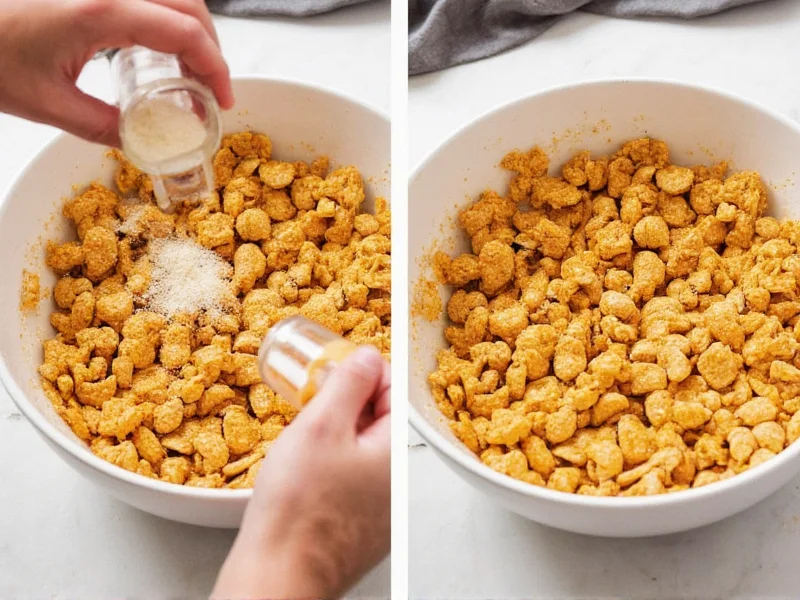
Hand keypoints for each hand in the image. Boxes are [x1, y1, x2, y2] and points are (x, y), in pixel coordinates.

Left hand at [0, 0, 233, 146]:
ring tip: (189, 71)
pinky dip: (166, 19)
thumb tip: (140, 141)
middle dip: (212, 47)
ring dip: (191, 30)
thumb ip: (101, 125)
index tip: (223, 100)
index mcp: (100, 9)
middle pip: (189, 5)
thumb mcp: (46, 103)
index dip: (216, 68)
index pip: (185, 32)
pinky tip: (156, 49)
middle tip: (211, 88)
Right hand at [212, 346, 390, 599]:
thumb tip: (367, 356)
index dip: (363, 369)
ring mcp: (380, 505)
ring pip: (363, 445)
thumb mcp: (321, 425)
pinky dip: (330, 459)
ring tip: (303, 431)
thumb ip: (348, 382)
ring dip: (336, 429)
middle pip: (380, 417)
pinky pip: (352, 474)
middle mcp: (396, 480)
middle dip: (346, 398)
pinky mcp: (359, 522)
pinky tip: (304, 465)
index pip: (394, 388)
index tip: (335, 364)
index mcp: (397, 451)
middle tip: (311, 396)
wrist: (278, 576)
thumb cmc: (298, 511)